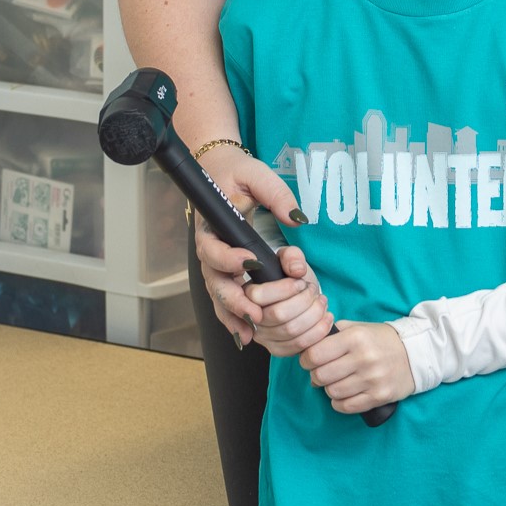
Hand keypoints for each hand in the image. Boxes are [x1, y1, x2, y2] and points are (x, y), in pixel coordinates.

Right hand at [193, 144, 304, 339]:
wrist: (218, 173)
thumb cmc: (238, 174)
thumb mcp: (259, 176)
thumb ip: (277, 195)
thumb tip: (297, 219)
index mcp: (211, 225)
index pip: (213, 248)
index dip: (229, 258)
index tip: (251, 263)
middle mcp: (208, 247)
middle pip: (214, 280)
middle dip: (233, 298)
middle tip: (255, 312)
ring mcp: (214, 262)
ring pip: (217, 294)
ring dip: (232, 314)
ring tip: (250, 333)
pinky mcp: (223, 270)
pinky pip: (224, 296)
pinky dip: (232, 316)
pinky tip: (246, 333)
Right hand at [246, 247, 331, 356]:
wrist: (298, 293)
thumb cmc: (290, 275)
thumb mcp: (289, 258)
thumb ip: (291, 256)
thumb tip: (297, 270)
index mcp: (241, 290)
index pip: (256, 296)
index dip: (282, 290)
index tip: (300, 283)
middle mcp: (245, 316)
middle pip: (276, 314)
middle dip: (303, 300)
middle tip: (311, 288)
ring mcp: (258, 334)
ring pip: (289, 330)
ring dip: (313, 313)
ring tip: (320, 300)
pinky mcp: (273, 347)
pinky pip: (294, 347)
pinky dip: (316, 332)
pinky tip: (325, 317)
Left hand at [300, 321, 415, 414]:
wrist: (416, 354)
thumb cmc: (381, 340)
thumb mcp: (359, 327)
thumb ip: (333, 332)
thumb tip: (308, 348)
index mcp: (356, 337)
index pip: (315, 354)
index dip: (307, 359)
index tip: (310, 360)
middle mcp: (364, 358)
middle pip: (320, 376)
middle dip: (317, 376)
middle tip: (324, 372)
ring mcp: (372, 379)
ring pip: (332, 392)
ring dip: (330, 388)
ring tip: (339, 381)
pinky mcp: (379, 396)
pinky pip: (345, 406)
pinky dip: (340, 402)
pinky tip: (346, 393)